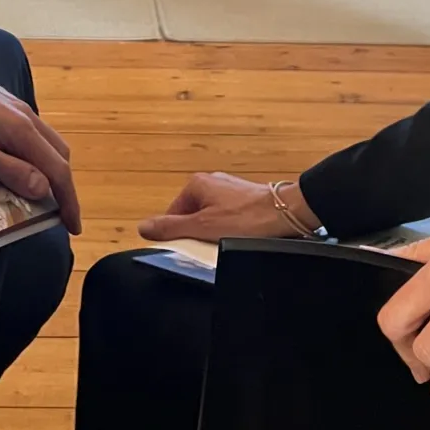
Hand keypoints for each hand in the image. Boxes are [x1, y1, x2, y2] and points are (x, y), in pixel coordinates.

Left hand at [0, 54, 80, 232]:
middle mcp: (24, 114)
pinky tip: (22, 163)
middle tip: (60, 214)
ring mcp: (13, 105)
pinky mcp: (0, 102)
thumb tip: (44, 188)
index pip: (57, 169)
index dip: (68, 200)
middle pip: (58, 153)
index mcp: (20, 128)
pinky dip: (37, 153)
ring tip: (43, 193)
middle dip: (64, 185)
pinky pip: (32, 131)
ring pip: (46, 140)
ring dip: (51, 168)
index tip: (74, 227)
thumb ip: (8, 169)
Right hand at [138, 173, 320, 243]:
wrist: (286, 213)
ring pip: (211, 218)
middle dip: (197, 233)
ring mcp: (230, 190)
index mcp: (196, 184)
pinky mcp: (245, 200)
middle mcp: (212, 182)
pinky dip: (230, 230)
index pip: (173, 214)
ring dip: (215, 233)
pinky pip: (228, 218)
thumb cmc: (247, 218)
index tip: (185, 248)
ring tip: (225, 242)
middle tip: (207, 246)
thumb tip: (143, 227)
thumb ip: (171, 228)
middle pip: (192, 216)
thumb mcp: (202, 228)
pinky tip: (239, 238)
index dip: (177, 234)